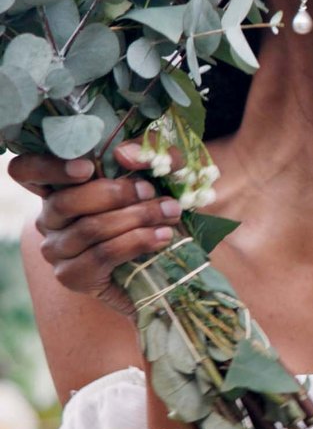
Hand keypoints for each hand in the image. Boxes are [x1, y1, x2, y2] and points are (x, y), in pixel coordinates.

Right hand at [11, 142, 183, 314]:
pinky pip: (101, 255)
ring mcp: (57, 249)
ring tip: (169, 213)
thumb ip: (148, 153)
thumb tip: (124, 154)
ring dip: (136, 218)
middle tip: (151, 191)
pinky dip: (137, 242)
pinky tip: (162, 237)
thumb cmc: (156, 205)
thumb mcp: (160, 172)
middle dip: (116, 194)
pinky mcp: (72, 276)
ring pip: (89, 229)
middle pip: (64, 202)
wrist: (168, 260)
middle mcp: (50, 217)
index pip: (28, 170)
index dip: (48, 167)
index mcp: (61, 186)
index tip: (86, 167)